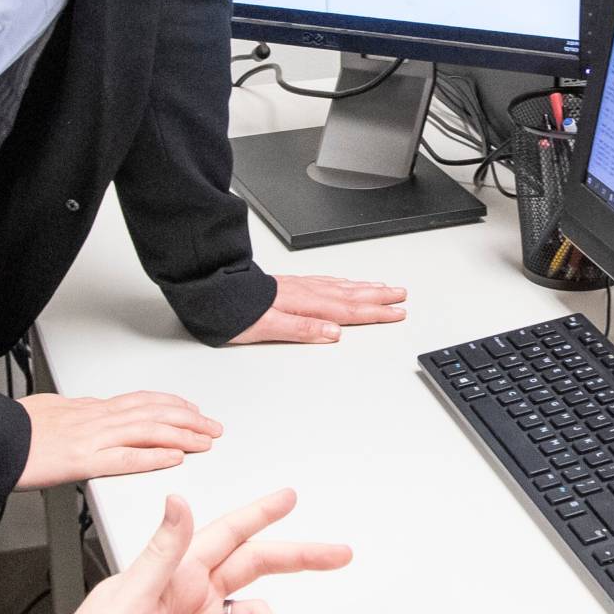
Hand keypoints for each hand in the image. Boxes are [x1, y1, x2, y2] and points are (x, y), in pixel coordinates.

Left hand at [0, 488, 351, 613]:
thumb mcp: (130, 595)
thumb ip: (162, 550)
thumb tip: (179, 501)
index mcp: (177, 572)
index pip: (230, 533)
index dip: (261, 514)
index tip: (289, 498)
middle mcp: (189, 596)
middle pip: (256, 570)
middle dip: (298, 561)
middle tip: (336, 555)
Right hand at [16, 390, 221, 488]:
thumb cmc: (14, 429)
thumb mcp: (49, 410)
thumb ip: (73, 413)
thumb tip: (85, 410)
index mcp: (90, 409)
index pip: (141, 401)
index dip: (171, 404)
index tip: (191, 408)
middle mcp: (97, 419)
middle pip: (153, 413)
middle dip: (189, 419)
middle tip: (212, 427)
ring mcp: (92, 438)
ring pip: (148, 431)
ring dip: (182, 435)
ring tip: (206, 441)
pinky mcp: (82, 461)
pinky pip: (125, 458)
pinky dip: (153, 457)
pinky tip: (173, 458)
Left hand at [229, 273, 408, 345]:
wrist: (211, 291)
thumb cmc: (234, 311)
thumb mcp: (266, 327)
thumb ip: (302, 329)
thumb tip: (334, 333)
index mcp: (304, 305)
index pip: (348, 311)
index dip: (375, 313)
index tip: (397, 313)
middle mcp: (305, 293)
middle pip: (351, 296)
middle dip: (379, 297)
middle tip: (402, 297)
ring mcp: (299, 287)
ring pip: (342, 286)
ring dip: (366, 288)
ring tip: (385, 287)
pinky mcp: (290, 285)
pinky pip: (327, 281)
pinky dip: (344, 282)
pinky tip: (347, 283)